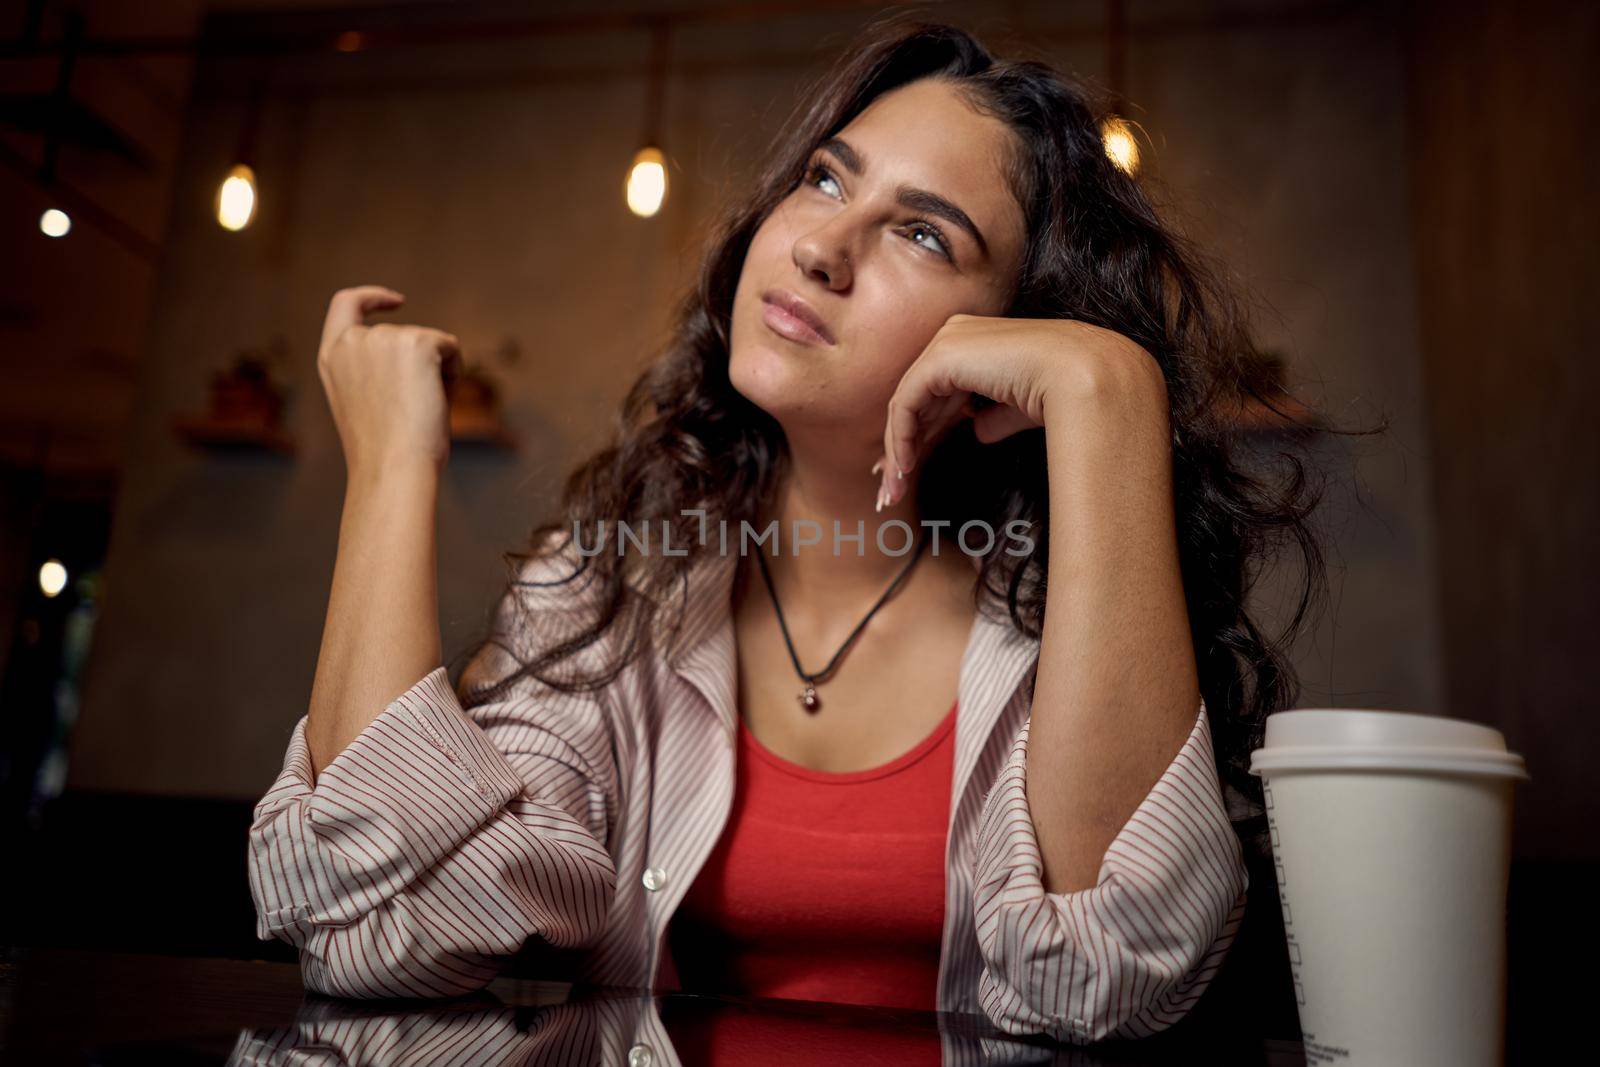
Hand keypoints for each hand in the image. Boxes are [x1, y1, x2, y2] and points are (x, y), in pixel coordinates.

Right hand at [317, 286, 462, 481]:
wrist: (393, 469)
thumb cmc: (384, 453)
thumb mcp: (367, 403)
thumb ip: (377, 371)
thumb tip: (425, 359)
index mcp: (332, 357)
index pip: (345, 305)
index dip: (373, 297)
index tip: (397, 301)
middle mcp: (352, 342)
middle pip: (405, 335)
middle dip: (422, 365)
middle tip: (414, 410)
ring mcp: (383, 338)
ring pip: (430, 343)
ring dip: (438, 373)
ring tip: (421, 411)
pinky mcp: (416, 343)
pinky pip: (451, 347)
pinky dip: (454, 373)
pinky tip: (439, 401)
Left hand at [875, 313, 1162, 508]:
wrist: (1084, 378)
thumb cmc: (1064, 393)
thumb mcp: (1020, 408)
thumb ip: (996, 415)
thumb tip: (978, 431)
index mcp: (976, 341)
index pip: (934, 391)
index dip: (918, 433)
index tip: (905, 470)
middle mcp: (956, 334)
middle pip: (915, 399)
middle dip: (901, 447)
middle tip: (889, 489)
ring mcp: (947, 341)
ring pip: (905, 404)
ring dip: (898, 452)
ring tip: (893, 492)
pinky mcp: (941, 357)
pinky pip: (906, 404)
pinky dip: (901, 439)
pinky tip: (904, 470)